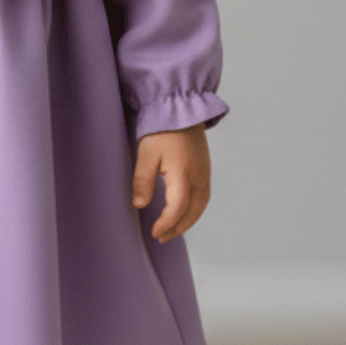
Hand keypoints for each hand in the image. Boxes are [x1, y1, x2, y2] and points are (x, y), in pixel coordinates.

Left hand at [131, 124, 210, 242]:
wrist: (181, 107)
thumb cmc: (161, 129)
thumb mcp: (146, 154)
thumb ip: (143, 180)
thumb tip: (139, 204)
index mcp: (184, 176)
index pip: (177, 210)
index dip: (166, 225)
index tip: (154, 233)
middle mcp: (199, 178)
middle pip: (191, 212)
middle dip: (177, 228)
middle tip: (161, 237)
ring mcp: (205, 173)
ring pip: (200, 206)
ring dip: (188, 221)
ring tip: (172, 230)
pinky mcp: (205, 169)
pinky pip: (204, 197)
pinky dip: (195, 210)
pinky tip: (185, 212)